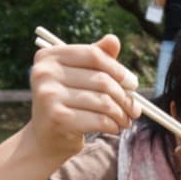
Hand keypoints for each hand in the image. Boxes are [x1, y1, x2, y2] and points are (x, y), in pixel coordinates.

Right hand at [28, 34, 141, 157]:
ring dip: (122, 114)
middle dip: (125, 97)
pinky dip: (113, 125)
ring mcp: (49, 95)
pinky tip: (115, 128)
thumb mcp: (79, 77)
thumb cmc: (68, 104)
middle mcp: (45, 72)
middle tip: (135, 109)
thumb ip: (95, 58)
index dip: (118, 69)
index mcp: (49, 56)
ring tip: (126, 120)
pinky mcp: (57, 118)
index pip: (94, 55)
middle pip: (102, 80)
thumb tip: (114, 40)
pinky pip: (99, 119)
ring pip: (103, 101)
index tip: (133, 84)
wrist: (47, 139)